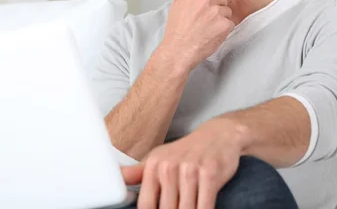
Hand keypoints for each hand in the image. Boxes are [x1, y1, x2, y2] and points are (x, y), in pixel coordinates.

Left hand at [121, 118, 243, 208]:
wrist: (219, 134)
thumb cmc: (188, 151)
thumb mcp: (160, 158)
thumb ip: (137, 172)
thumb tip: (116, 179)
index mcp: (154, 165)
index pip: (146, 205)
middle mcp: (169, 167)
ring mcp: (190, 170)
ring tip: (189, 208)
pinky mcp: (210, 174)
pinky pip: (204, 207)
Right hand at [159, 0, 233, 72]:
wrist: (178, 51)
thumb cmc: (176, 32)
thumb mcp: (178, 6)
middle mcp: (207, 1)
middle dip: (218, 6)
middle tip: (209, 18)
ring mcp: (217, 13)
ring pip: (227, 11)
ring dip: (222, 18)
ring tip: (209, 28)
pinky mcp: (225, 25)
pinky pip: (230, 23)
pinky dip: (225, 29)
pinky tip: (213, 34)